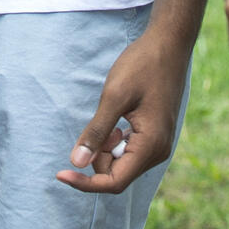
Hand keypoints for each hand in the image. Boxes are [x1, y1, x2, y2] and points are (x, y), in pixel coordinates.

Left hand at [56, 27, 190, 194]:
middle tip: (99, 122)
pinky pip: (129, 151)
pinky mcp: (155, 136)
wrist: (168, 45)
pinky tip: (119, 118)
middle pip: (117, 174)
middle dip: (98, 156)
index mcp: (151, 146)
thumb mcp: (114, 97)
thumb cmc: (142, 66)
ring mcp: (159, 145)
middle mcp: (158, 151)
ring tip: (112, 115)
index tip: (60, 173)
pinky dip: (115, 141)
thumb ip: (96, 132)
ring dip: (106, 147)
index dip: (85, 183)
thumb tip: (76, 163)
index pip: (114, 182)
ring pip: (122, 163)